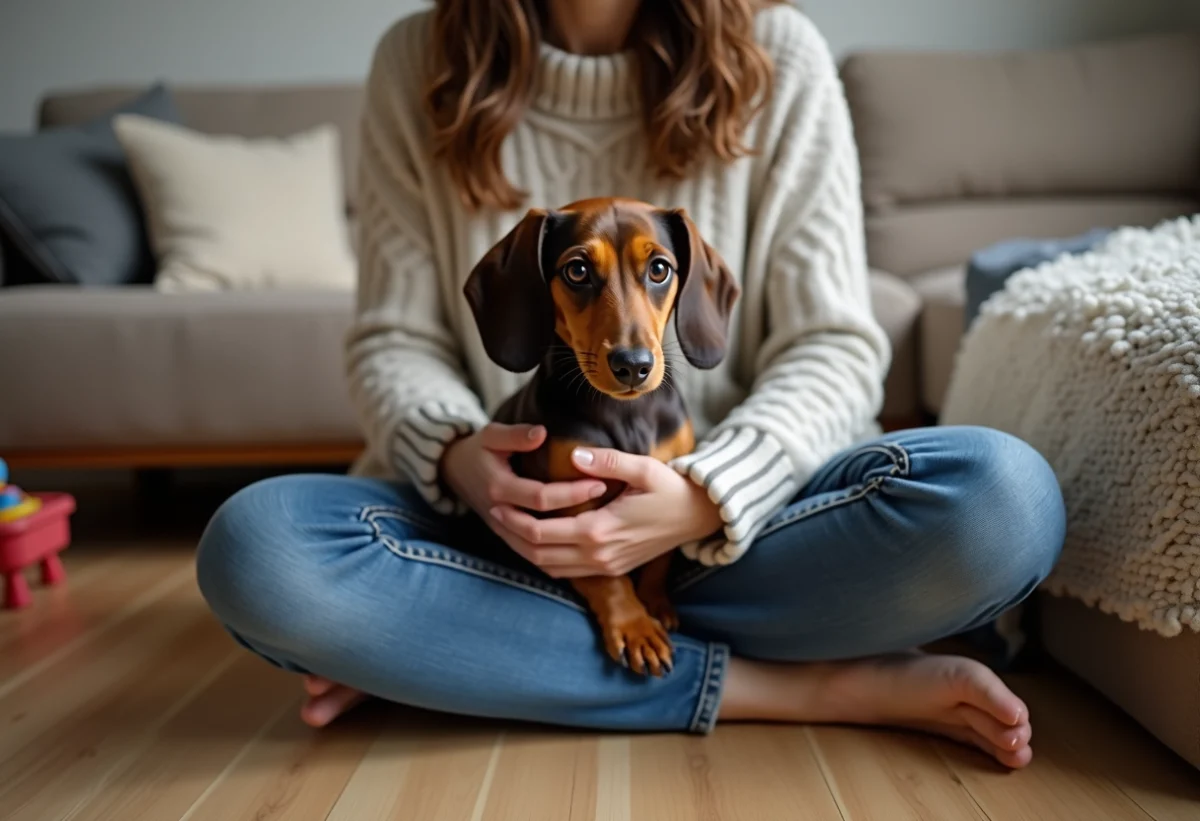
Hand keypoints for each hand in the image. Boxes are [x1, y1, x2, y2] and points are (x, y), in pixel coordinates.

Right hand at [441, 423, 607, 556]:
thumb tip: (542, 433)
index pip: (540, 497)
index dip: (570, 492)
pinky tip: (579, 546)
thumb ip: (515, 435)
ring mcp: (501, 529)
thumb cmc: (478, 450)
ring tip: (597, 528)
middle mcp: (499, 513)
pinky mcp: (505, 536)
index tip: (598, 482)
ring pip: (536, 548)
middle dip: (575, 516)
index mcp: (498, 487)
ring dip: (566, 542)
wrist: (454, 473)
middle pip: (541, 526)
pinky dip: (553, 553)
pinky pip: (530, 554)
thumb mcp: (492, 434)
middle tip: (603, 505)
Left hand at [490, 447, 723, 577]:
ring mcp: (607, 567)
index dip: (515, 521)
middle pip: (540, 556)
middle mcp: (599, 555)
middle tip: (494, 518)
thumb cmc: (671, 489)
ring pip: (551, 569)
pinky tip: (538, 543)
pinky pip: (569, 573)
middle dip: (513, 538)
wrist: (699, 517)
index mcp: (600, 530)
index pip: (543, 533)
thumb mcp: (643, 468)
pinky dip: (547, 562)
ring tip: (509, 530)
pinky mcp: (613, 570)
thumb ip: (607, 461)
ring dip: (527, 552)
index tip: (497, 505)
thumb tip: (575, 455)